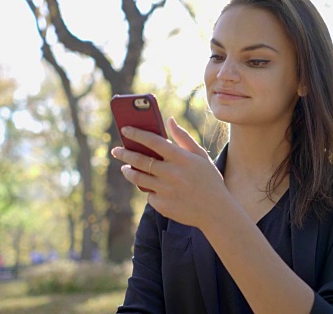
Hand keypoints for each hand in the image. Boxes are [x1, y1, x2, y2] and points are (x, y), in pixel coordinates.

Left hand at [111, 117, 232, 228]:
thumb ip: (183, 138)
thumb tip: (169, 120)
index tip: (125, 129)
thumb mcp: (201, 156)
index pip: (153, 141)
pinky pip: (149, 194)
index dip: (136, 134)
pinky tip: (151, 187)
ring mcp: (165, 191)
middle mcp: (171, 173)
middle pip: (140, 160)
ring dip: (128, 171)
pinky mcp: (162, 205)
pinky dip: (149, 189)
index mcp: (181, 158)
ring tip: (125, 168)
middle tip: (116, 150)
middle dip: (124, 153)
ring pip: (138, 178)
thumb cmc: (209, 180)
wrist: (216, 212)